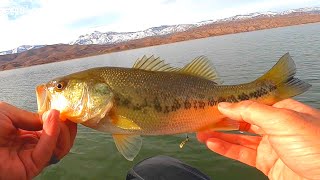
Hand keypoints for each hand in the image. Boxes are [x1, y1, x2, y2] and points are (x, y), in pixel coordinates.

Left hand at [0, 102, 76, 179]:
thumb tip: (53, 116)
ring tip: (61, 117)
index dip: (62, 121)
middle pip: (60, 141)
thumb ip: (31, 117)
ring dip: (63, 131)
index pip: (51, 130)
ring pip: (58, 148)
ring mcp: (32, 158)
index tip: (69, 110)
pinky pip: (46, 152)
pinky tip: (53, 120)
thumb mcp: (8, 113)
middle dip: (67, 127)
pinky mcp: (30, 168)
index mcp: (26, 134)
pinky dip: (53, 135)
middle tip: (71, 114)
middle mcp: (31, 146)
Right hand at [197, 99, 319, 179]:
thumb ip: (250, 110)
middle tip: (204, 117)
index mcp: (284, 111)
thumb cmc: (316, 147)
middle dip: (224, 118)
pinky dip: (226, 149)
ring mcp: (271, 146)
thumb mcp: (282, 120)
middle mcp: (277, 127)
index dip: (234, 102)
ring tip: (201, 132)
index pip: (253, 102)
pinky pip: (242, 154)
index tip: (215, 101)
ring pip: (240, 138)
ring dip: (220, 135)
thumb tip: (225, 104)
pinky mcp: (267, 164)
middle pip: (245, 119)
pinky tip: (212, 144)